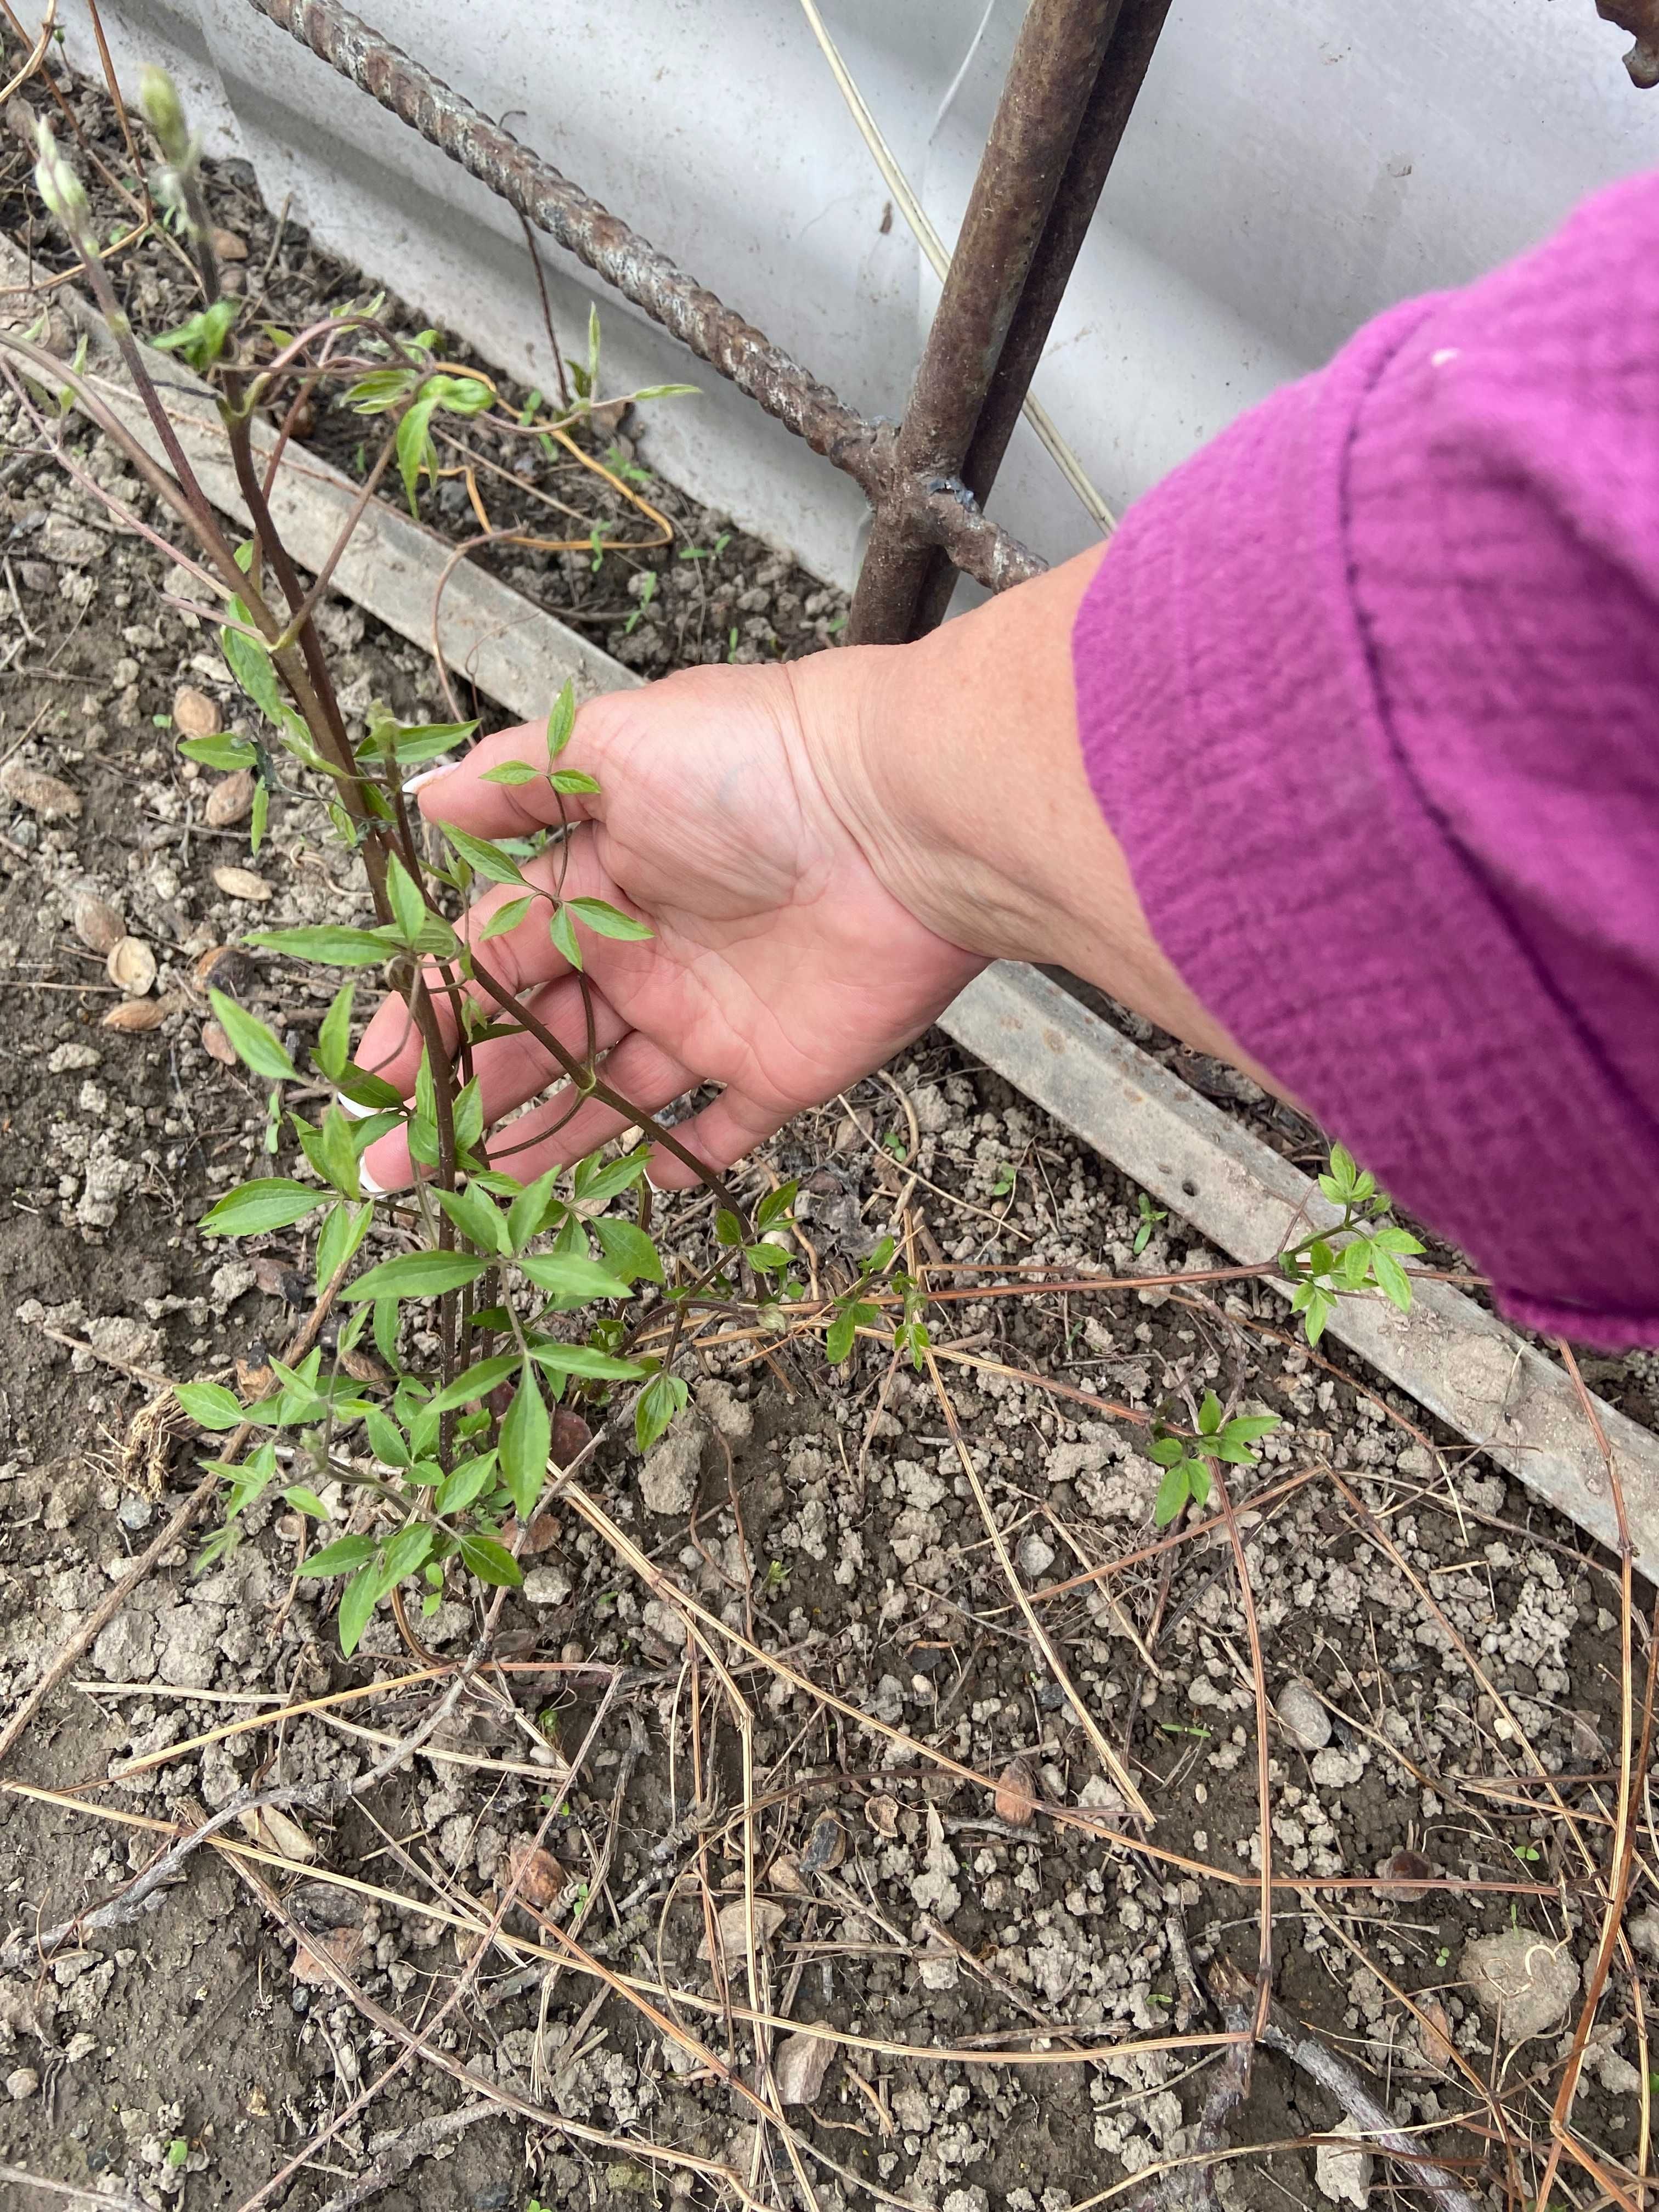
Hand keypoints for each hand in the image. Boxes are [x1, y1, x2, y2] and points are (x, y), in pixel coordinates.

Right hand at [355, 658, 984, 1191]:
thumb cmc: (754, 765)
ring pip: (608, 1092)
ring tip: (472, 1189)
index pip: (493, 960)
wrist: (900, 817)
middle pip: (536, 1038)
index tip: (374, 1071)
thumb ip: (522, 779)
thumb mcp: (616, 744)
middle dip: (461, 1095)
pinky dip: (684, 1157)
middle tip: (390, 1161)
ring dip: (542, 1138)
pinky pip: (724, 1127)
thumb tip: (427, 802)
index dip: (431, 1014)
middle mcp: (646, 954)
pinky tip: (634, 1184)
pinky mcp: (779, 1070)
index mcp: (599, 884)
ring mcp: (710, 1017)